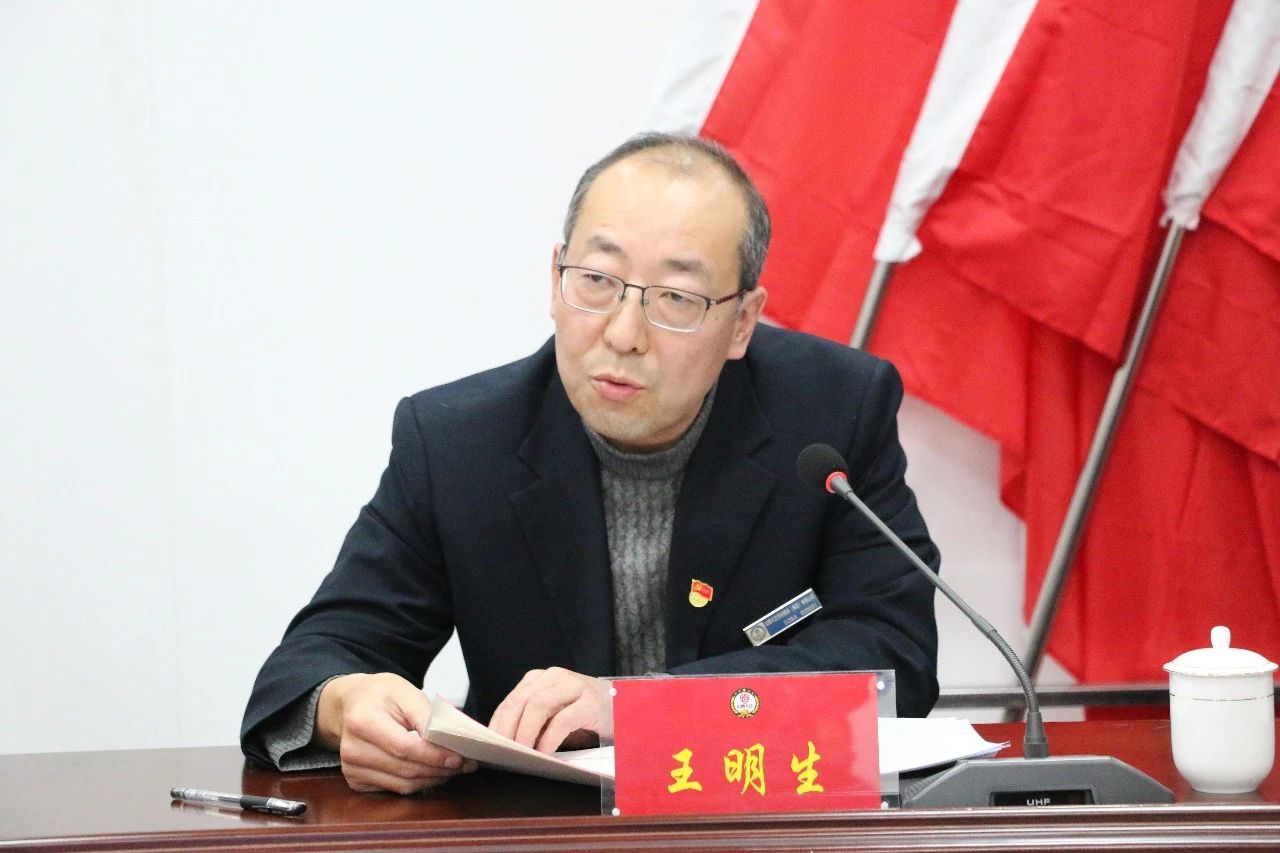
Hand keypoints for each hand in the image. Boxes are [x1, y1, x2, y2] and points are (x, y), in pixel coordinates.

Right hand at [315, 672, 476, 793]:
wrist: (350, 704)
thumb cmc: (381, 694)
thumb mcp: (405, 691)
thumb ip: (426, 715)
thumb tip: (449, 740)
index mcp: (362, 721)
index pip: (405, 747)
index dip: (434, 755)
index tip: (460, 757)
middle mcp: (352, 749)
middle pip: (406, 769)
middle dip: (440, 769)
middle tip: (466, 764)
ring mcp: (351, 768)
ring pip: (403, 784)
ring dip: (433, 778)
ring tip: (453, 768)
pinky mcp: (355, 780)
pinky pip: (395, 789)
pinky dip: (418, 783)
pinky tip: (432, 771)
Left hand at [488, 667, 611, 752]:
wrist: (625, 709)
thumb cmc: (584, 717)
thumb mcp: (554, 715)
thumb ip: (533, 722)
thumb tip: (505, 743)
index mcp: (542, 679)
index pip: (512, 699)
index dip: (498, 722)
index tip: (489, 743)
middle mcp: (555, 677)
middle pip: (521, 700)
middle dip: (508, 728)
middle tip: (502, 751)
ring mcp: (575, 686)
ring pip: (538, 705)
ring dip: (525, 732)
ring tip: (521, 752)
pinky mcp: (590, 703)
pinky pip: (563, 719)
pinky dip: (549, 738)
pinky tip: (544, 752)